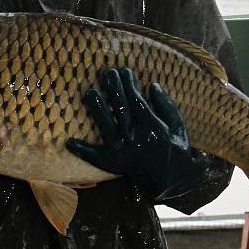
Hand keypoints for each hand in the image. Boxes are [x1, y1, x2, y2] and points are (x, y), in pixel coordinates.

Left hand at [66, 67, 206, 199]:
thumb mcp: (178, 125)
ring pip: (105, 127)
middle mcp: (136, 138)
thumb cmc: (174, 146)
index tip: (125, 70)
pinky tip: (70, 142)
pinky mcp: (113, 163)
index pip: (137, 100)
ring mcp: (122, 151)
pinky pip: (96, 157)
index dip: (130, 83)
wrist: (171, 178)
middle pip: (120, 108)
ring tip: (90, 92)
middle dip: (113, 88)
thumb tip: (152, 85)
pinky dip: (82, 150)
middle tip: (107, 72)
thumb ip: (166, 105)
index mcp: (153, 127)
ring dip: (96, 108)